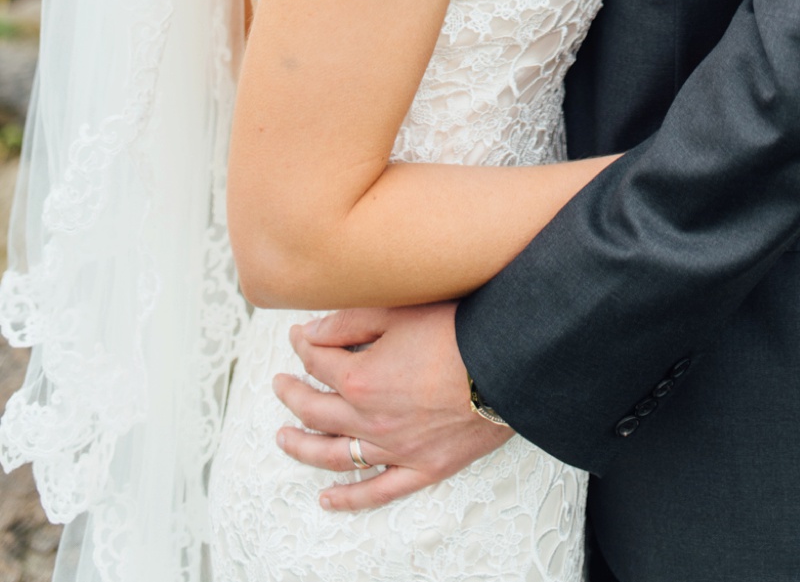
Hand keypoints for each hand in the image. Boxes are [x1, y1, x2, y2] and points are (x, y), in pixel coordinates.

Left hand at [274, 301, 512, 512]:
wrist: (507, 365)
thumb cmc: (457, 332)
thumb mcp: (398, 312)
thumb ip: (349, 321)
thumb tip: (310, 333)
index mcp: (360, 379)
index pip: (317, 362)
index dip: (303, 347)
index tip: (298, 338)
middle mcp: (369, 419)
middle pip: (315, 412)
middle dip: (292, 396)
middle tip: (280, 386)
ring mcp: (394, 449)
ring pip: (334, 456)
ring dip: (303, 448)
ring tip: (283, 438)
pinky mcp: (421, 468)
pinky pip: (377, 491)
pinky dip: (349, 499)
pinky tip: (327, 499)